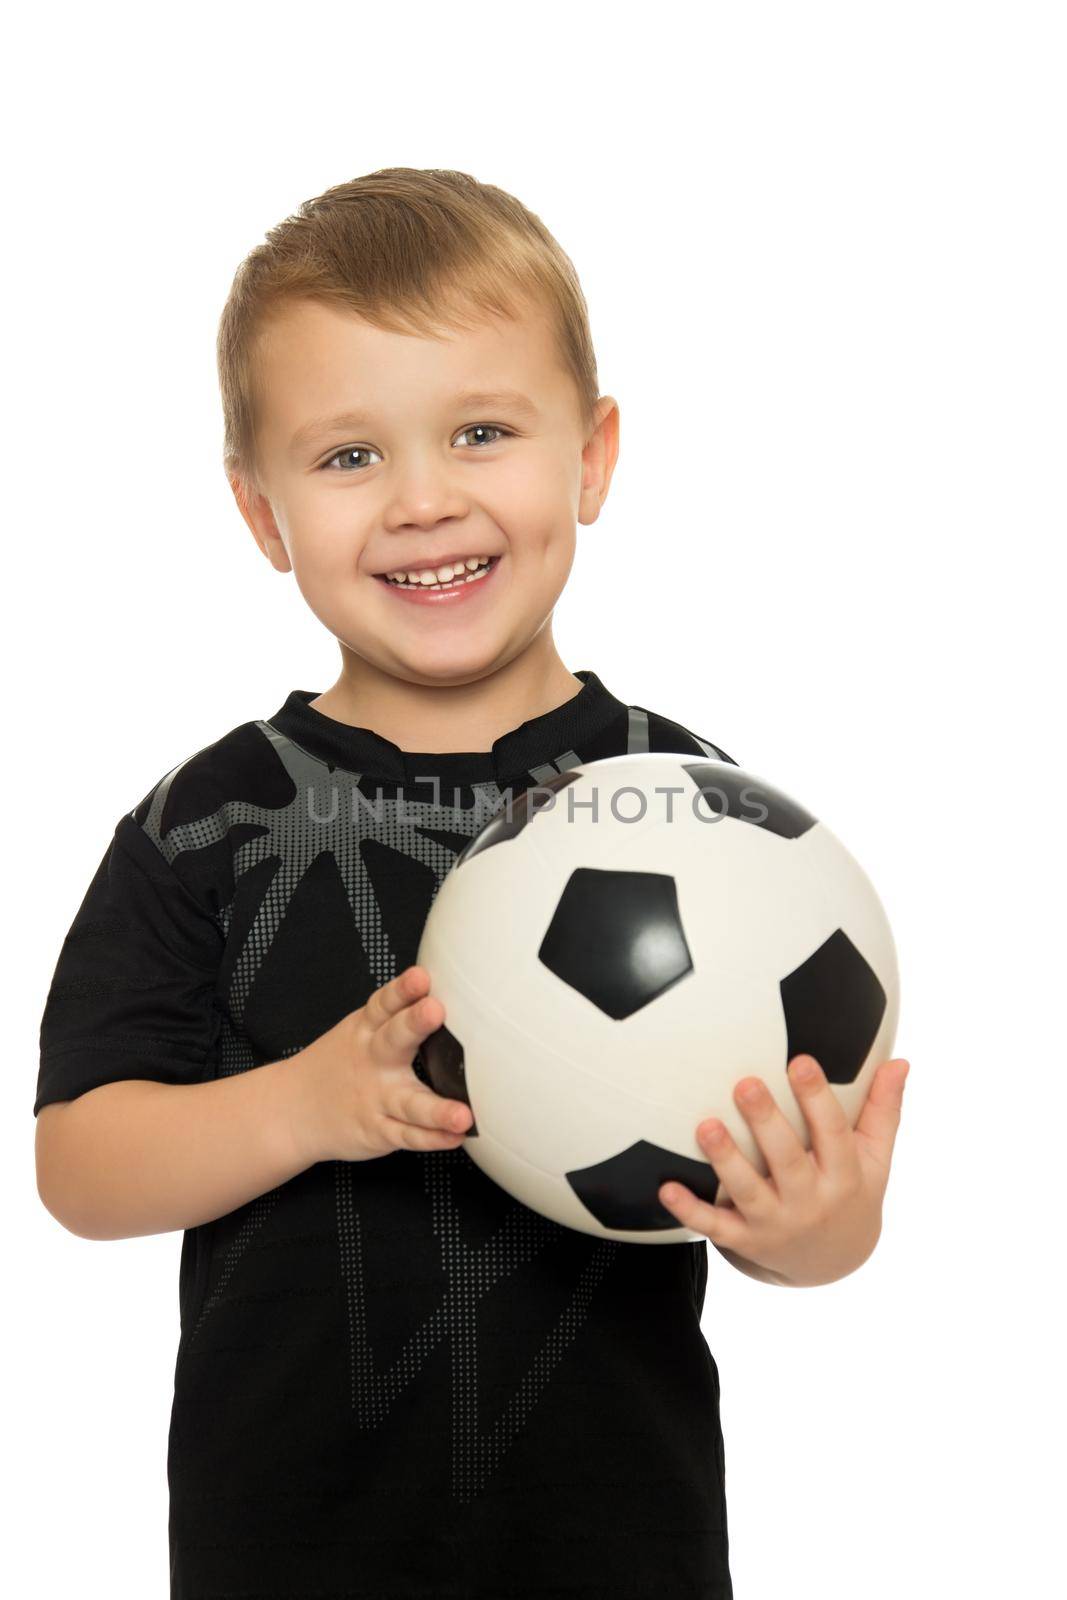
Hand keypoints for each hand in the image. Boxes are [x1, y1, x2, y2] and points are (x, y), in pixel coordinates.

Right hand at [293, 965, 472, 1164]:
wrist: (293, 1110)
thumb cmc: (343, 1063)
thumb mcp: (361, 1029)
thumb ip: (399, 1011)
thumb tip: (452, 985)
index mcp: (367, 1029)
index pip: (385, 1004)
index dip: (403, 989)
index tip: (421, 977)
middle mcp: (373, 1061)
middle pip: (394, 1039)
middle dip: (414, 1023)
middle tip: (435, 1010)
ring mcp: (376, 1099)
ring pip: (408, 1102)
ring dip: (436, 1110)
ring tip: (462, 1115)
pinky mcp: (378, 1131)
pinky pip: (407, 1136)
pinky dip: (431, 1138)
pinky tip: (454, 1137)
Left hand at [658, 1054, 910, 1285]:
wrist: (831, 1263)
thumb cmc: (851, 1191)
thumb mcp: (875, 1158)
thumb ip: (883, 1110)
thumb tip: (900, 1061)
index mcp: (844, 1176)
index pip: (834, 1134)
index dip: (818, 1099)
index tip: (800, 1060)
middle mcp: (810, 1202)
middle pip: (787, 1161)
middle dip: (767, 1123)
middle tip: (745, 1083)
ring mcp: (775, 1224)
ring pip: (748, 1192)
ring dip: (726, 1160)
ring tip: (706, 1126)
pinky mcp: (745, 1240)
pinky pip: (715, 1227)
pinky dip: (690, 1211)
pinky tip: (666, 1188)